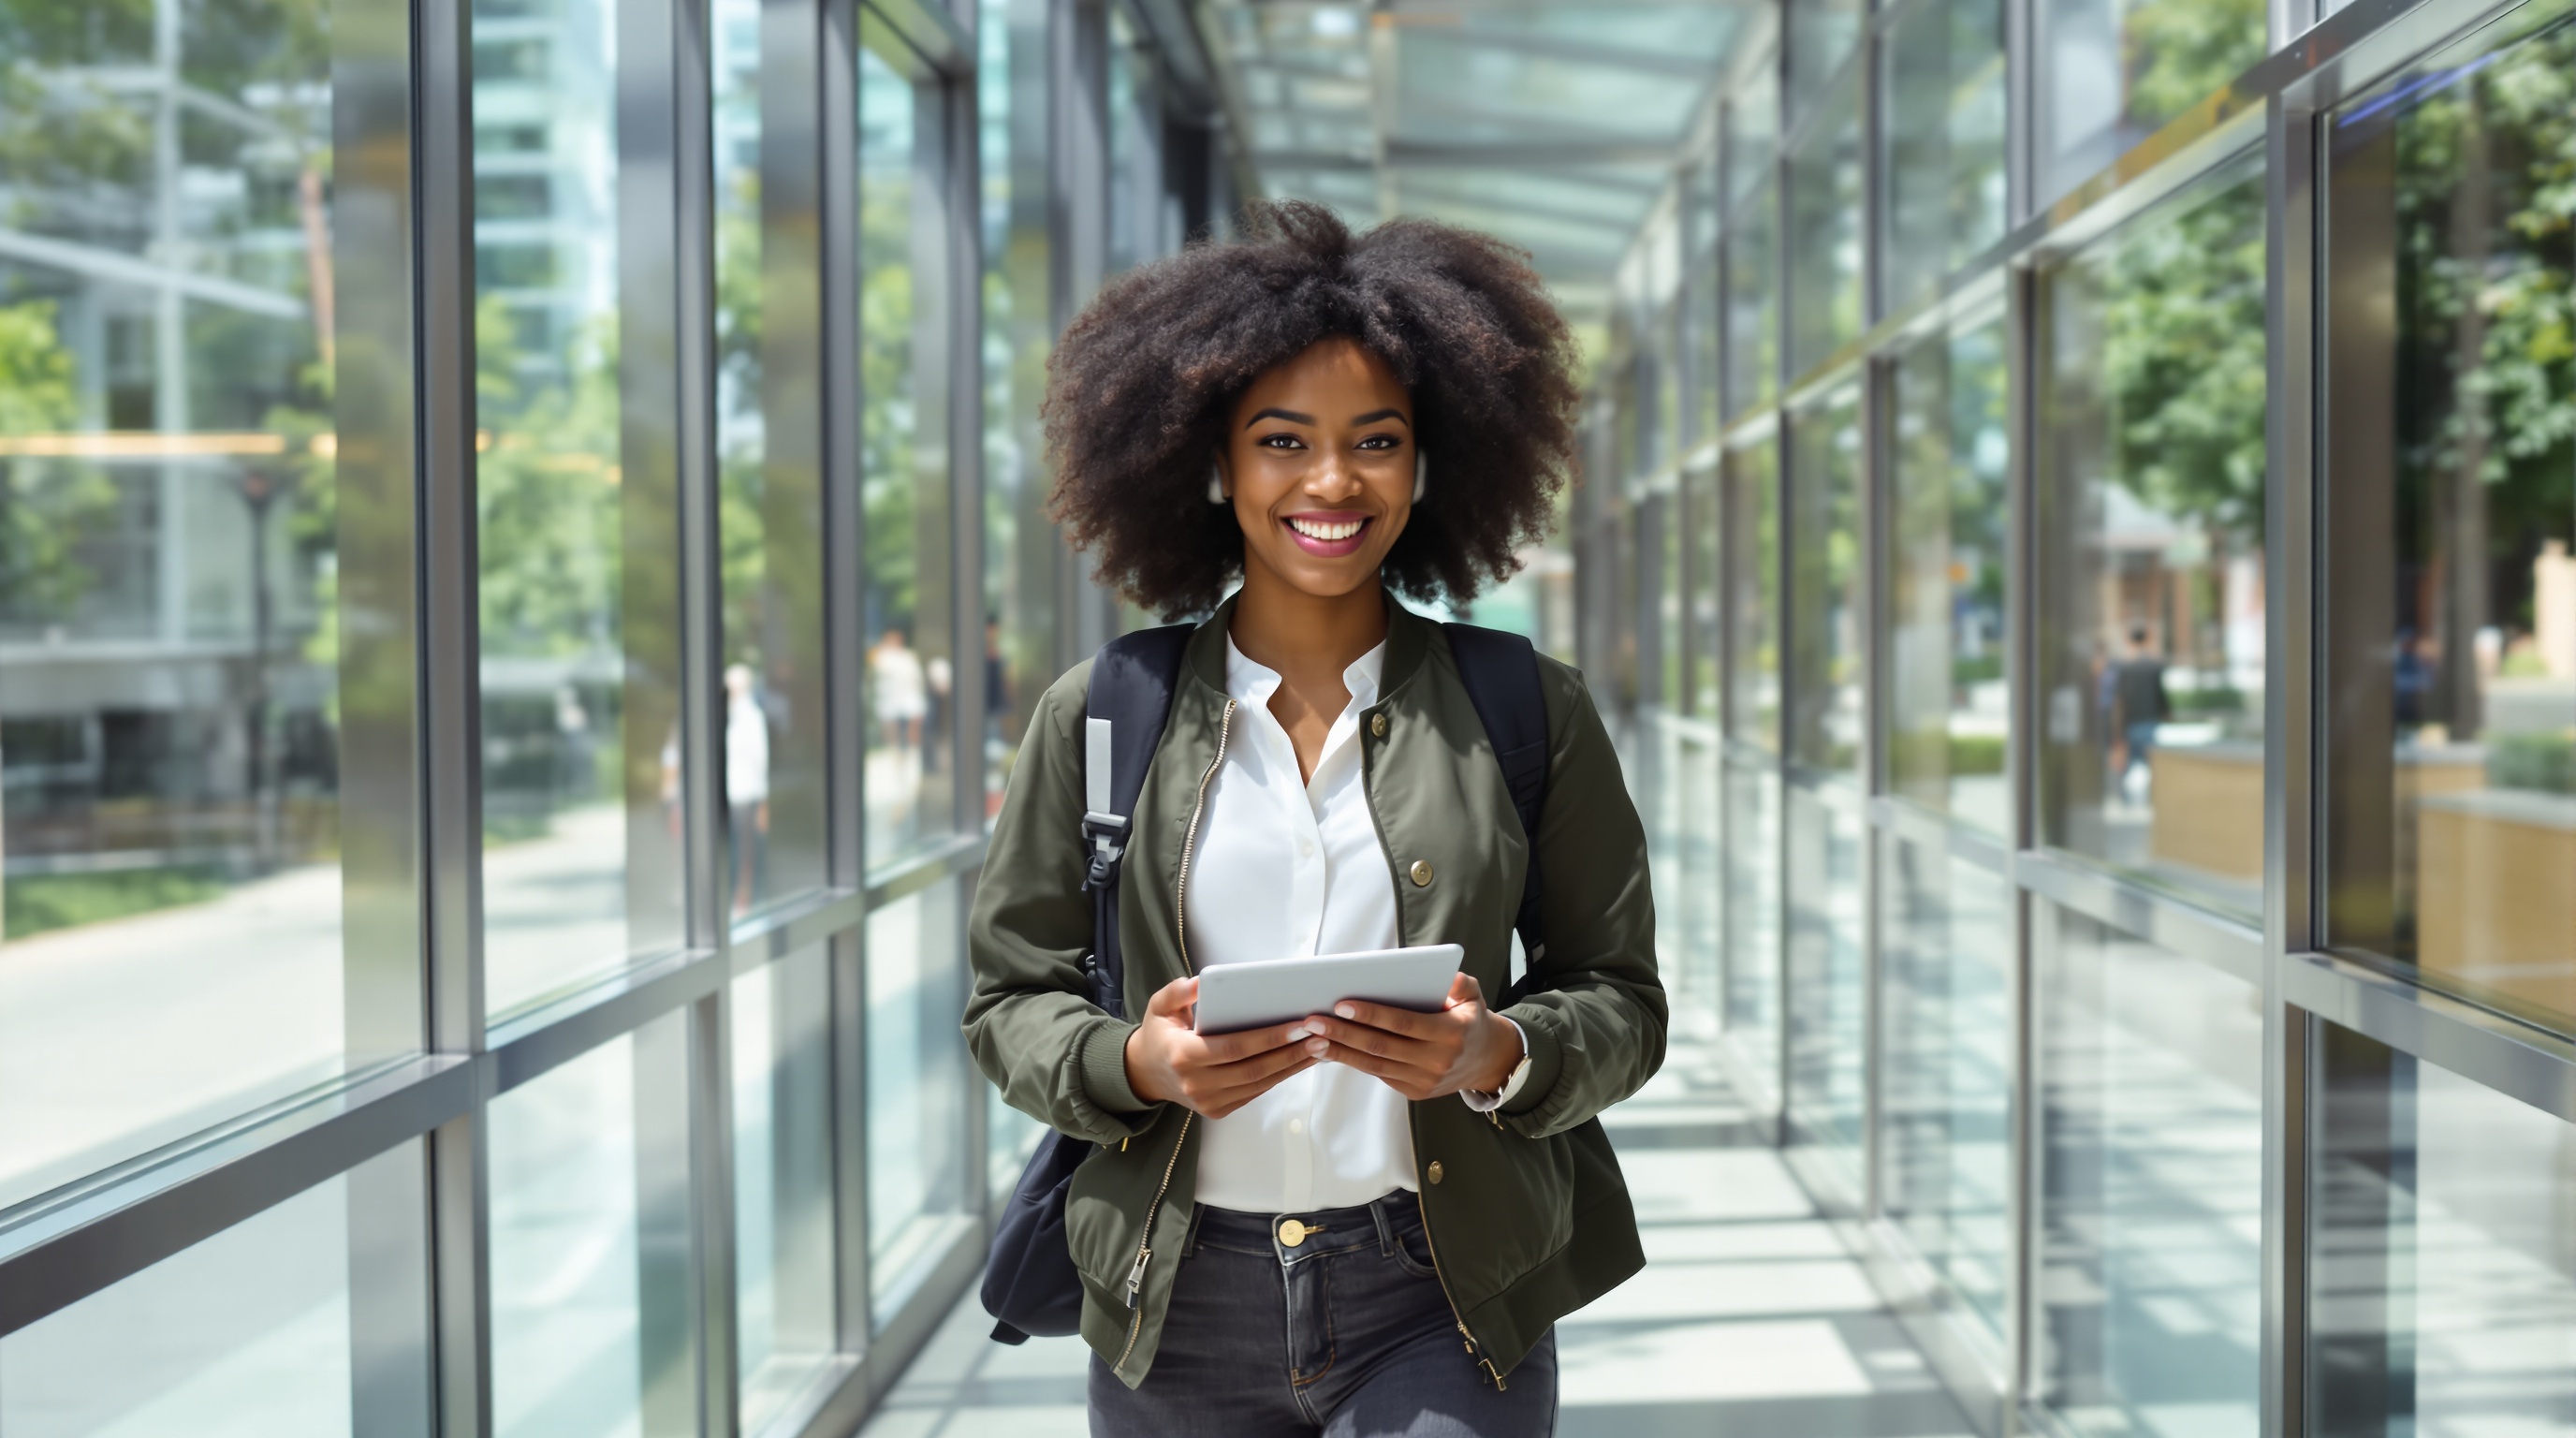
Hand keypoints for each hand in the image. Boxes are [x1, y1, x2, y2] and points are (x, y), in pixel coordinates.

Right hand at [1123, 976, 1319, 1118]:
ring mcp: (1208, 1101)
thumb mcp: (1159, 1006)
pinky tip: (1300, 1060)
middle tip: (1320, 1035)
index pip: (1234, 1047)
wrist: (1146, 1074)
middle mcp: (1196, 1084)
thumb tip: (1202, 982)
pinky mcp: (1218, 1110)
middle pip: (1253, 1069)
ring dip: (1293, 1066)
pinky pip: (1255, 1092)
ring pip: (1259, 1083)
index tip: (1298, 1024)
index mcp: (1183, 1056)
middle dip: (1291, 1052)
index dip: (1269, 1038)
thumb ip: (1178, 992)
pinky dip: (1280, 1076)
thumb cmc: (1159, 1034)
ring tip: (1320, 1047)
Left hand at [1301, 973, 1519, 1101]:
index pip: (1404, 1023)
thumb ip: (1461, 984)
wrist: (1487, 1062)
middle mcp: (1437, 1061)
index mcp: (1450, 1033)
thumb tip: (1445, 979)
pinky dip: (1353, 1061)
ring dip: (1340, 1052)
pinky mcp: (1415, 1092)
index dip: (1372, 1014)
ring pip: (1375, 1065)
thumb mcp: (1474, 996)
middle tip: (1312, 1022)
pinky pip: (1379, 1074)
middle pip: (1381, 1046)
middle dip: (1344, 1033)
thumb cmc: (1470, 1019)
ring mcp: (1425, 1080)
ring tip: (1312, 1038)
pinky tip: (1331, 1049)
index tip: (1341, 1004)